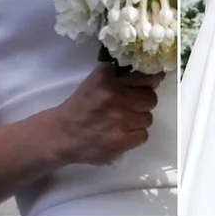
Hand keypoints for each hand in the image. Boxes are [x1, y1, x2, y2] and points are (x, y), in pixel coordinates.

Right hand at [48, 64, 164, 165]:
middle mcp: (115, 98)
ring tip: (124, 121)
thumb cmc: (82, 105)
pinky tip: (122, 133)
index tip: (152, 83)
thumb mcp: (96, 80)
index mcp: (108, 80)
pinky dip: (135, 135)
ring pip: (148, 118)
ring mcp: (119, 121)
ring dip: (138, 119)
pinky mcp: (121, 142)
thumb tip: (152, 73)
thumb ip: (120, 74)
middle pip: (151, 98)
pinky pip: (143, 135)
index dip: (151, 81)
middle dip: (143, 102)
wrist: (62, 135)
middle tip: (132, 105)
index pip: (145, 77)